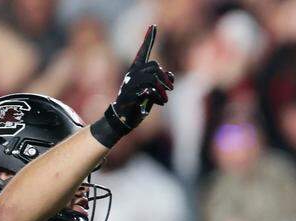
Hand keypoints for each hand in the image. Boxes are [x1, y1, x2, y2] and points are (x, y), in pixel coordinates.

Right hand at [90, 25, 174, 147]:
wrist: (124, 119)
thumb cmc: (138, 104)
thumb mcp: (152, 91)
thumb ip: (161, 82)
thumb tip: (171, 74)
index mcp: (136, 71)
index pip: (143, 52)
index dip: (148, 39)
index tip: (153, 25)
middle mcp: (132, 75)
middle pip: (154, 66)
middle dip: (165, 77)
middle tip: (170, 89)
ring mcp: (130, 85)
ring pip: (153, 78)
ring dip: (163, 89)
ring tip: (165, 98)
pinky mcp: (131, 96)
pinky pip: (150, 91)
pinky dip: (159, 98)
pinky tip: (160, 103)